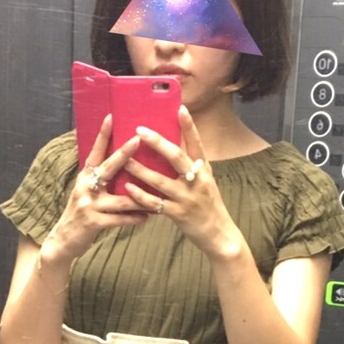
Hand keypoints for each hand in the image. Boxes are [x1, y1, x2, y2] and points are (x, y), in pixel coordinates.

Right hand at [42, 115, 150, 264]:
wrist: (63, 241)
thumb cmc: (81, 213)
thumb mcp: (87, 192)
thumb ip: (101, 179)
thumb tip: (124, 164)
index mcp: (85, 176)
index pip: (95, 152)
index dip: (102, 135)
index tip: (112, 117)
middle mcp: (85, 187)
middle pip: (108, 167)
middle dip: (124, 154)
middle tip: (138, 140)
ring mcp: (89, 205)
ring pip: (121, 199)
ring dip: (141, 197)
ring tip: (158, 193)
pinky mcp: (93, 222)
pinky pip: (119, 219)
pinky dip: (134, 218)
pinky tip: (147, 217)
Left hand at [123, 107, 244, 259]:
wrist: (218, 235)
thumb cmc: (209, 205)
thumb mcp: (205, 182)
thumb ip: (191, 167)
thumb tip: (172, 149)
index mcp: (204, 170)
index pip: (196, 144)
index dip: (189, 126)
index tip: (180, 108)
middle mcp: (196, 181)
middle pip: (176, 157)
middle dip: (157, 142)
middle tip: (139, 130)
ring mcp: (187, 198)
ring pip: (161, 181)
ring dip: (141, 169)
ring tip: (125, 159)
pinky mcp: (178, 214)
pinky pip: (155, 204)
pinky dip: (141, 196)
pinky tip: (128, 188)